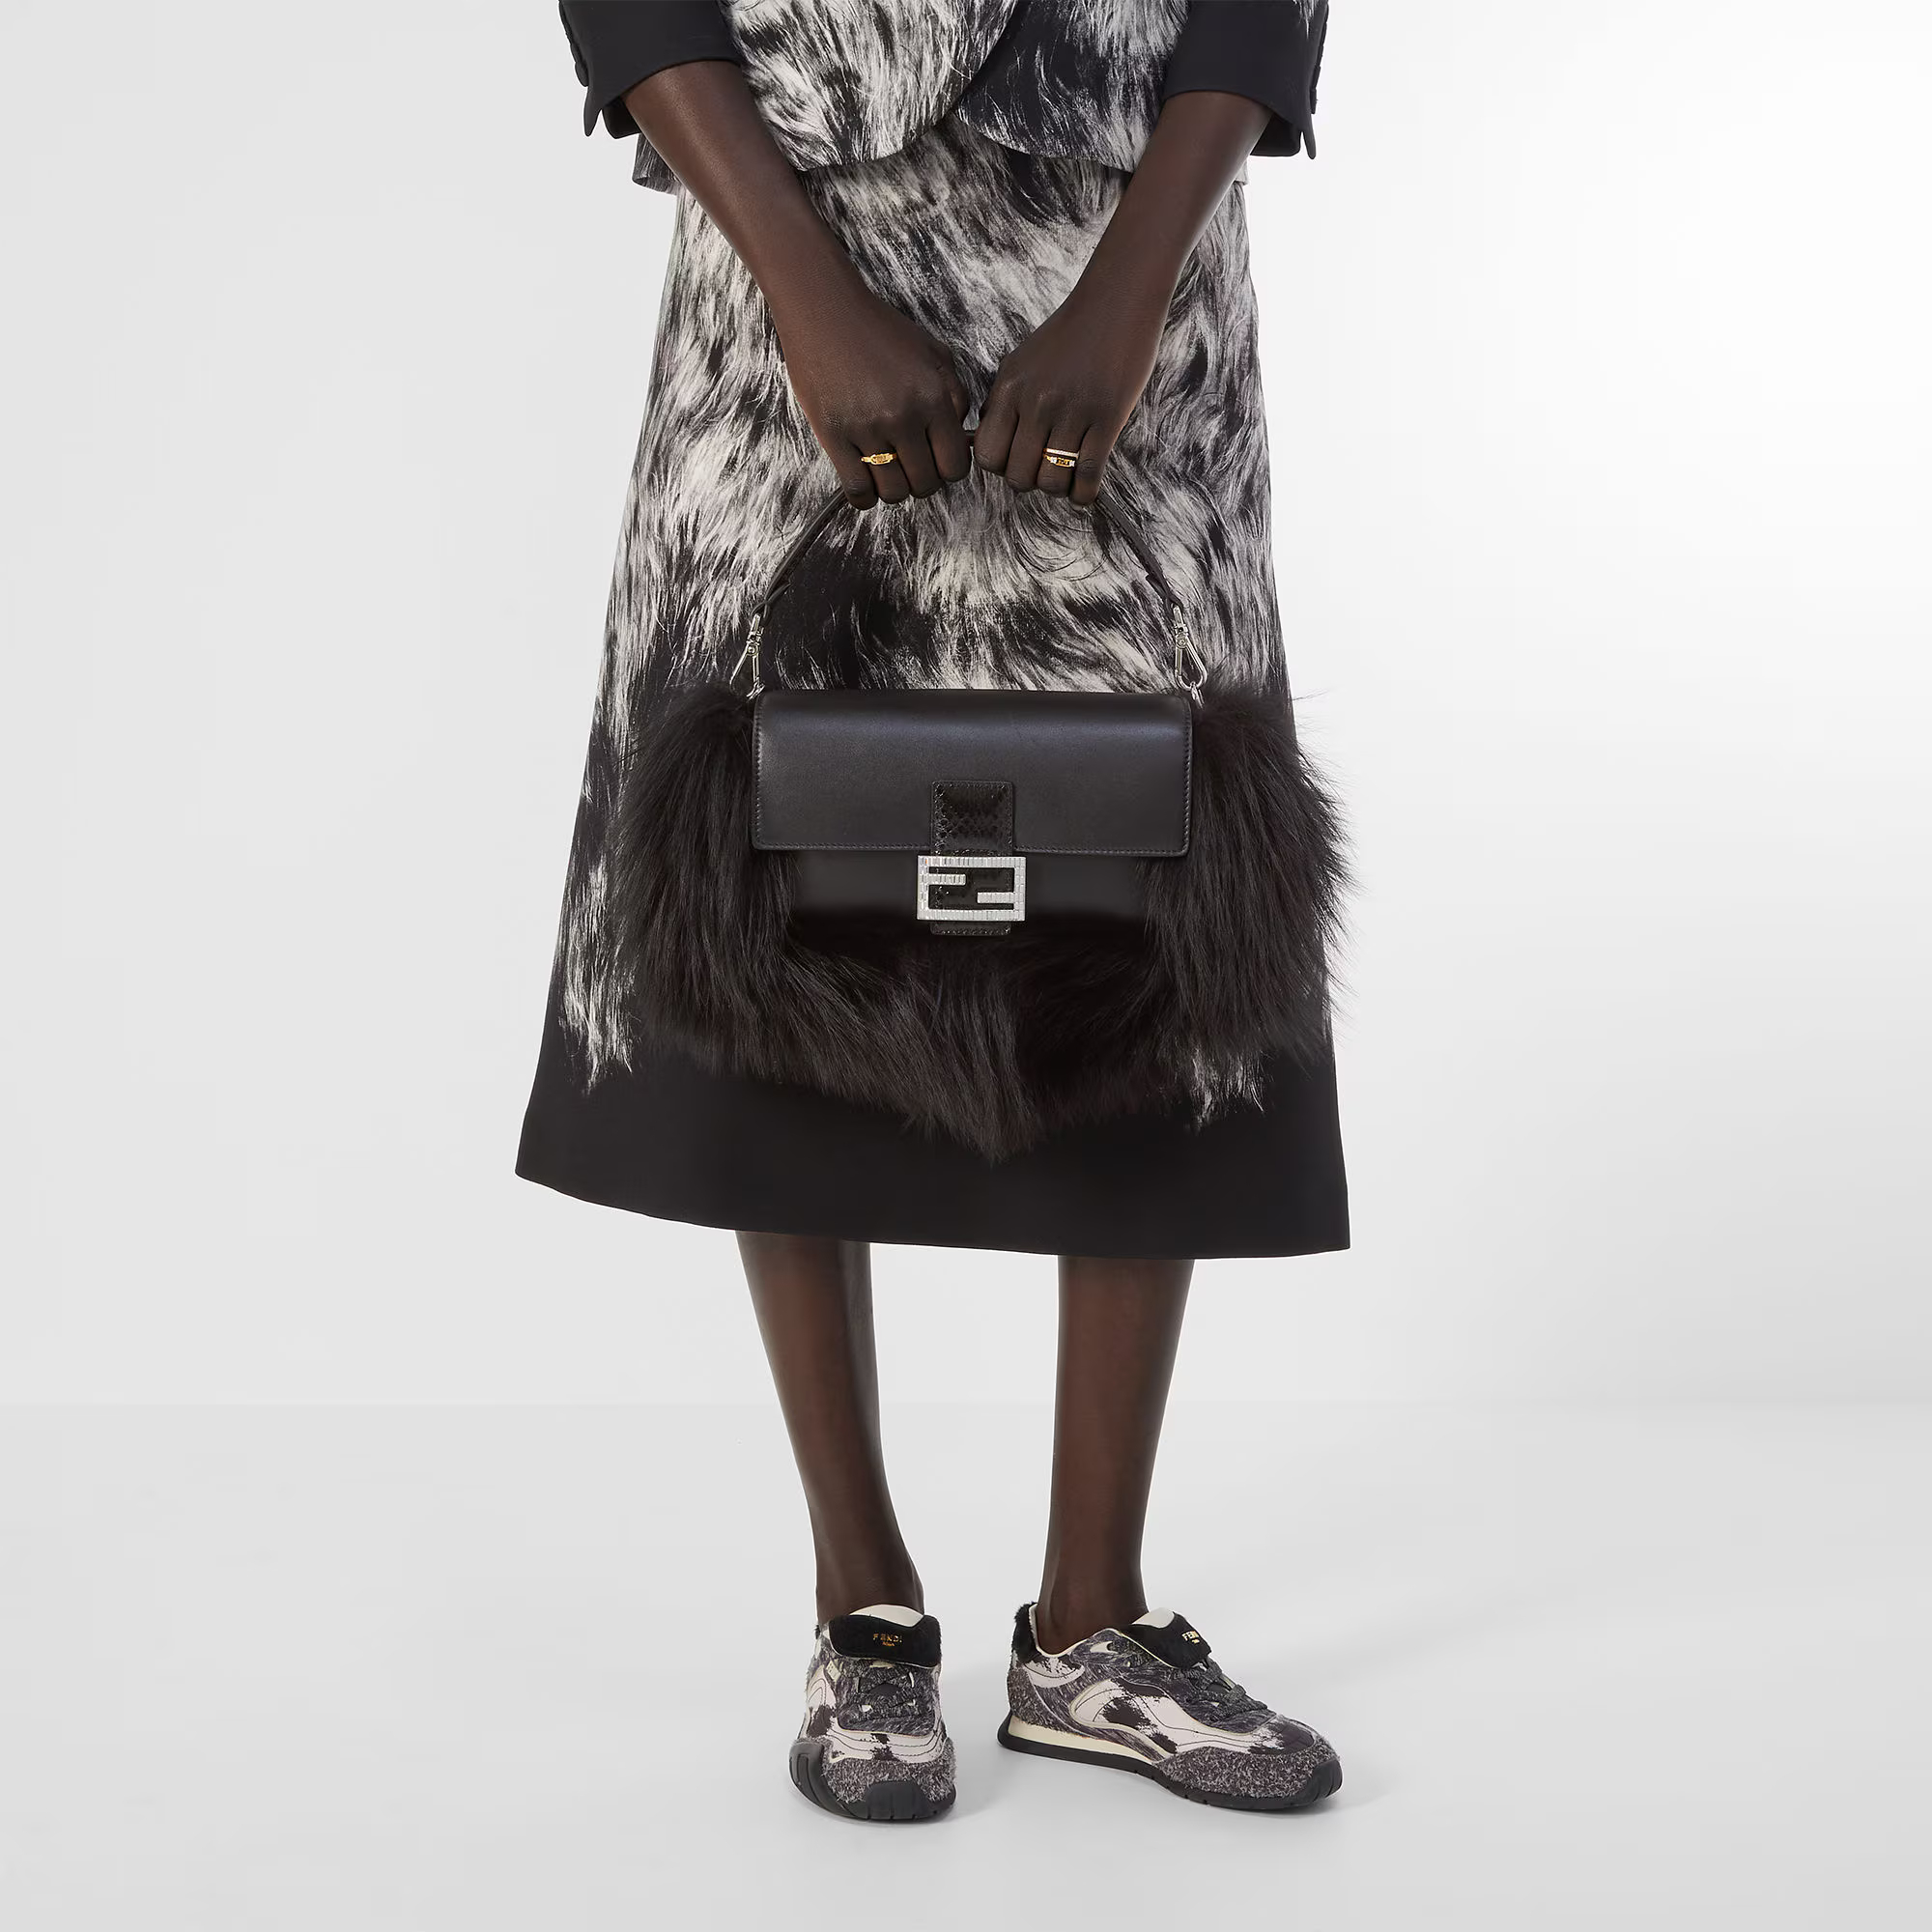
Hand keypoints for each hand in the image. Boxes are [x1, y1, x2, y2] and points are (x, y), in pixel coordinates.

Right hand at [772, 272, 973, 508]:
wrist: (827, 311)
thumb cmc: (882, 330)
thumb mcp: (934, 353)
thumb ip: (956, 395)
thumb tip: (961, 437)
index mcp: (933, 398)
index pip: (955, 466)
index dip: (949, 470)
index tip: (937, 461)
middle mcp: (904, 417)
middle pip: (925, 484)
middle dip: (923, 481)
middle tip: (911, 465)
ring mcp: (867, 430)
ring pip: (893, 492)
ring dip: (894, 489)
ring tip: (888, 471)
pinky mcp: (834, 437)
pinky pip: (857, 490)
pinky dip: (865, 496)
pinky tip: (866, 482)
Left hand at [973, 275, 1169, 506]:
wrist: (1116, 303)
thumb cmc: (1068, 335)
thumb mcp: (1020, 362)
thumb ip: (1001, 401)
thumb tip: (985, 443)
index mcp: (1010, 389)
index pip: (988, 455)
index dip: (1000, 468)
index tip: (1016, 461)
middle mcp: (1036, 403)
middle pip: (1019, 476)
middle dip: (1030, 482)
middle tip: (1043, 471)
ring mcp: (1072, 412)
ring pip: (1052, 482)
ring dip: (1058, 489)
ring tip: (1066, 478)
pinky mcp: (1107, 419)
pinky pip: (1088, 476)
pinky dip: (1084, 494)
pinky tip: (1084, 491)